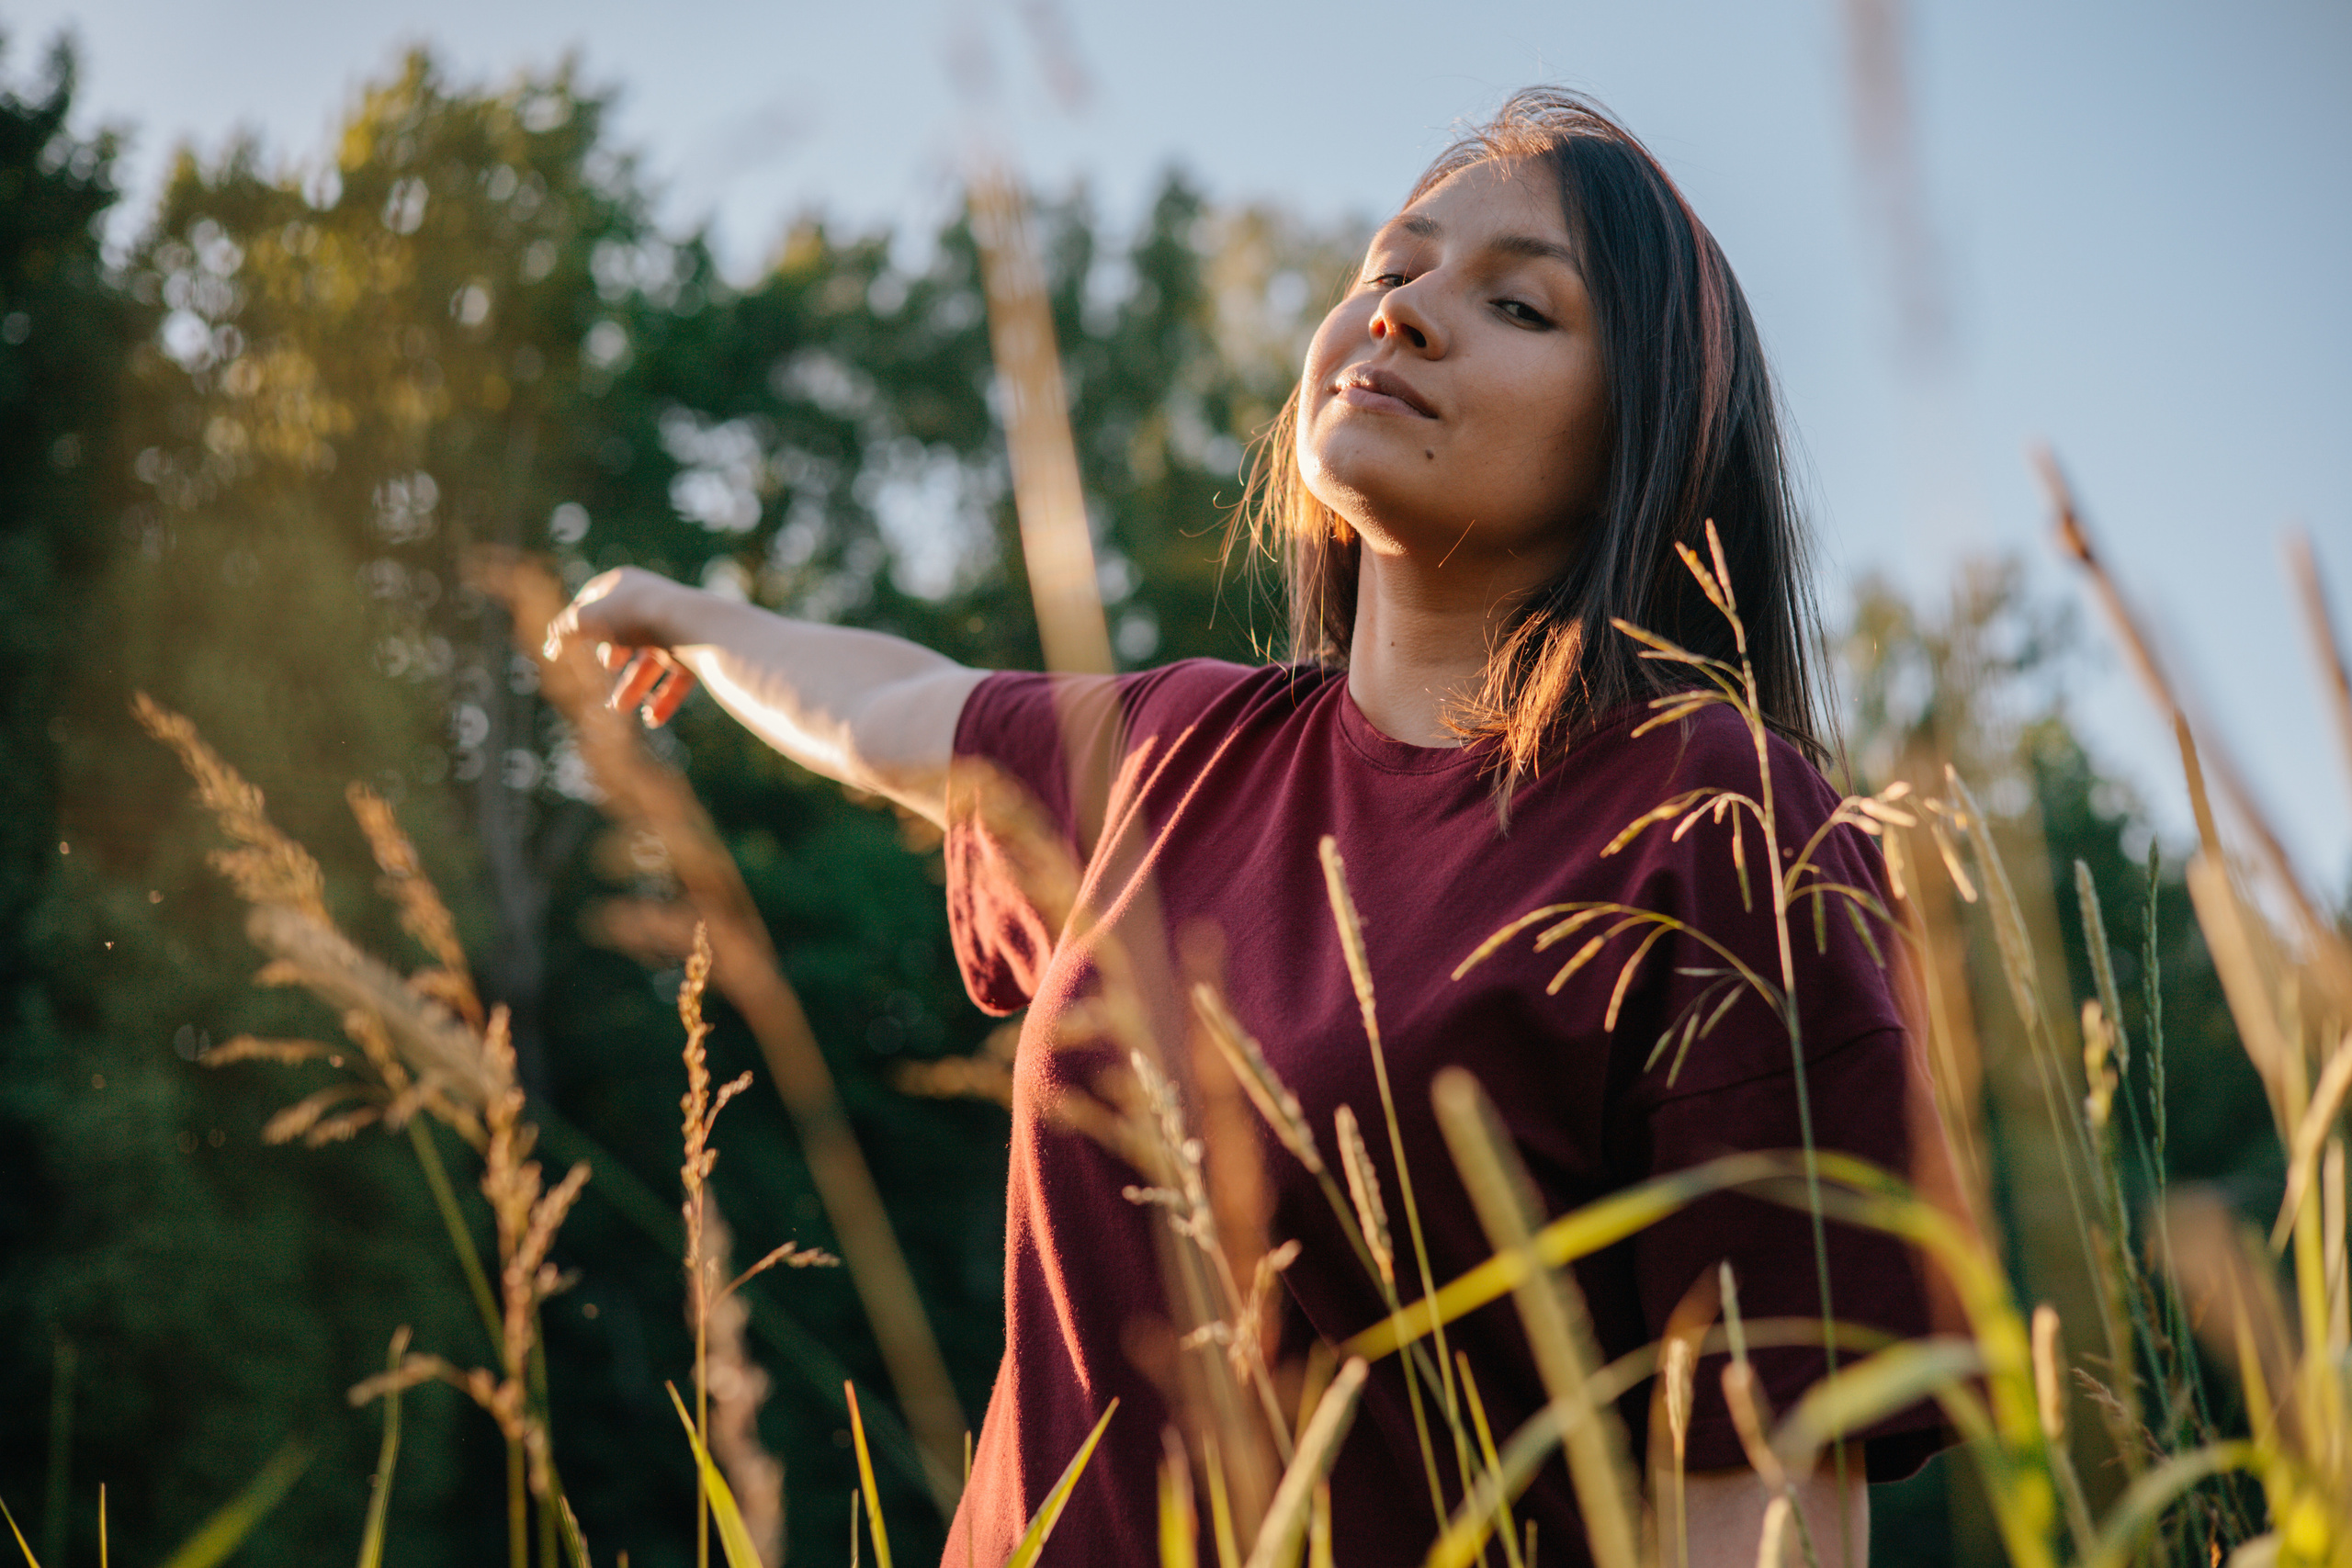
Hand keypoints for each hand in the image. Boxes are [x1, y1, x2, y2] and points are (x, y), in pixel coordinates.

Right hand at [544, 567, 700, 728]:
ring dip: (633, 687)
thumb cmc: (634, 616)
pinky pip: (677, 680)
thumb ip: (564, 630)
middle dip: (612, 656)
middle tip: (608, 665)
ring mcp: (676, 628)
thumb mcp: (588, 619)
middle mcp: (653, 603)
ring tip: (618, 708)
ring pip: (651, 662)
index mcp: (626, 584)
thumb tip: (551, 644)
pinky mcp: (696, 652)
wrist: (692, 627)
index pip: (593, 599)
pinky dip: (663, 699)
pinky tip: (652, 717)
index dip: (576, 622)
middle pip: (624, 633)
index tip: (562, 646)